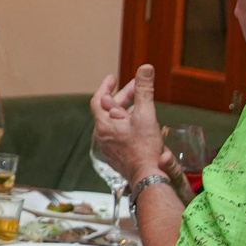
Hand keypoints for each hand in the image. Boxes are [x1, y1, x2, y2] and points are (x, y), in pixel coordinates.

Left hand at [91, 65, 166, 180]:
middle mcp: (102, 136)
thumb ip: (144, 91)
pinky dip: (127, 125)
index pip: (98, 100)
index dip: (105, 87)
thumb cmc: (145, 148)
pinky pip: (118, 135)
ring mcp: (109, 148)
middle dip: (124, 97)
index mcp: (104, 125)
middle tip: (136, 87)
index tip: (113, 78)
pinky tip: (140, 124)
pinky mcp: (117, 156)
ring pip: (114, 123)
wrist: (147, 177)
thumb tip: (145, 68)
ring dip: (126, 111)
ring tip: (141, 104)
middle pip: (109, 111)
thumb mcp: (145, 115)